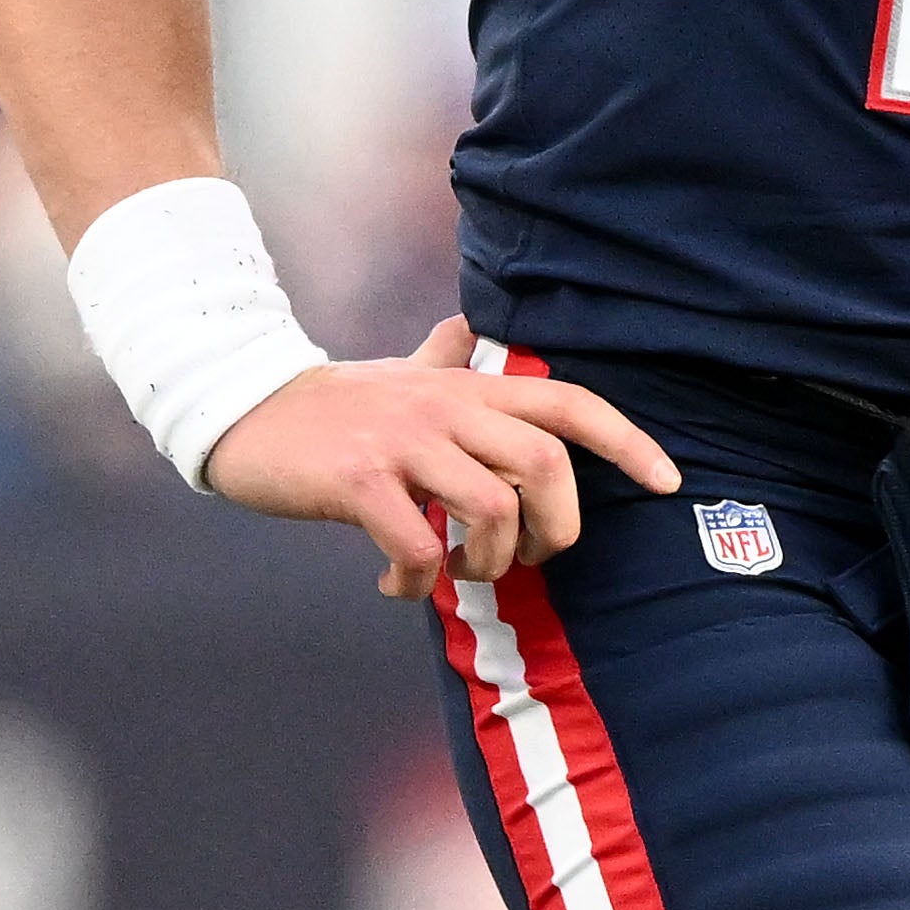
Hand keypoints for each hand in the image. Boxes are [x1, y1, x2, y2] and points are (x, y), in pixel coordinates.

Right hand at [205, 322, 680, 603]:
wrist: (243, 411)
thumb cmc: (332, 407)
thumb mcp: (398, 374)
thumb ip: (442, 355)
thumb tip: (467, 325)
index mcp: (466, 387)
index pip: (569, 402)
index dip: (626, 441)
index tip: (666, 481)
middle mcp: (446, 408)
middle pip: (546, 467)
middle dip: (555, 530)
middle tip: (524, 560)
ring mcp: (404, 444)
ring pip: (492, 513)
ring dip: (485, 564)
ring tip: (455, 574)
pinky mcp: (360, 482)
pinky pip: (419, 549)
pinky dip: (416, 582)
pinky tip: (396, 584)